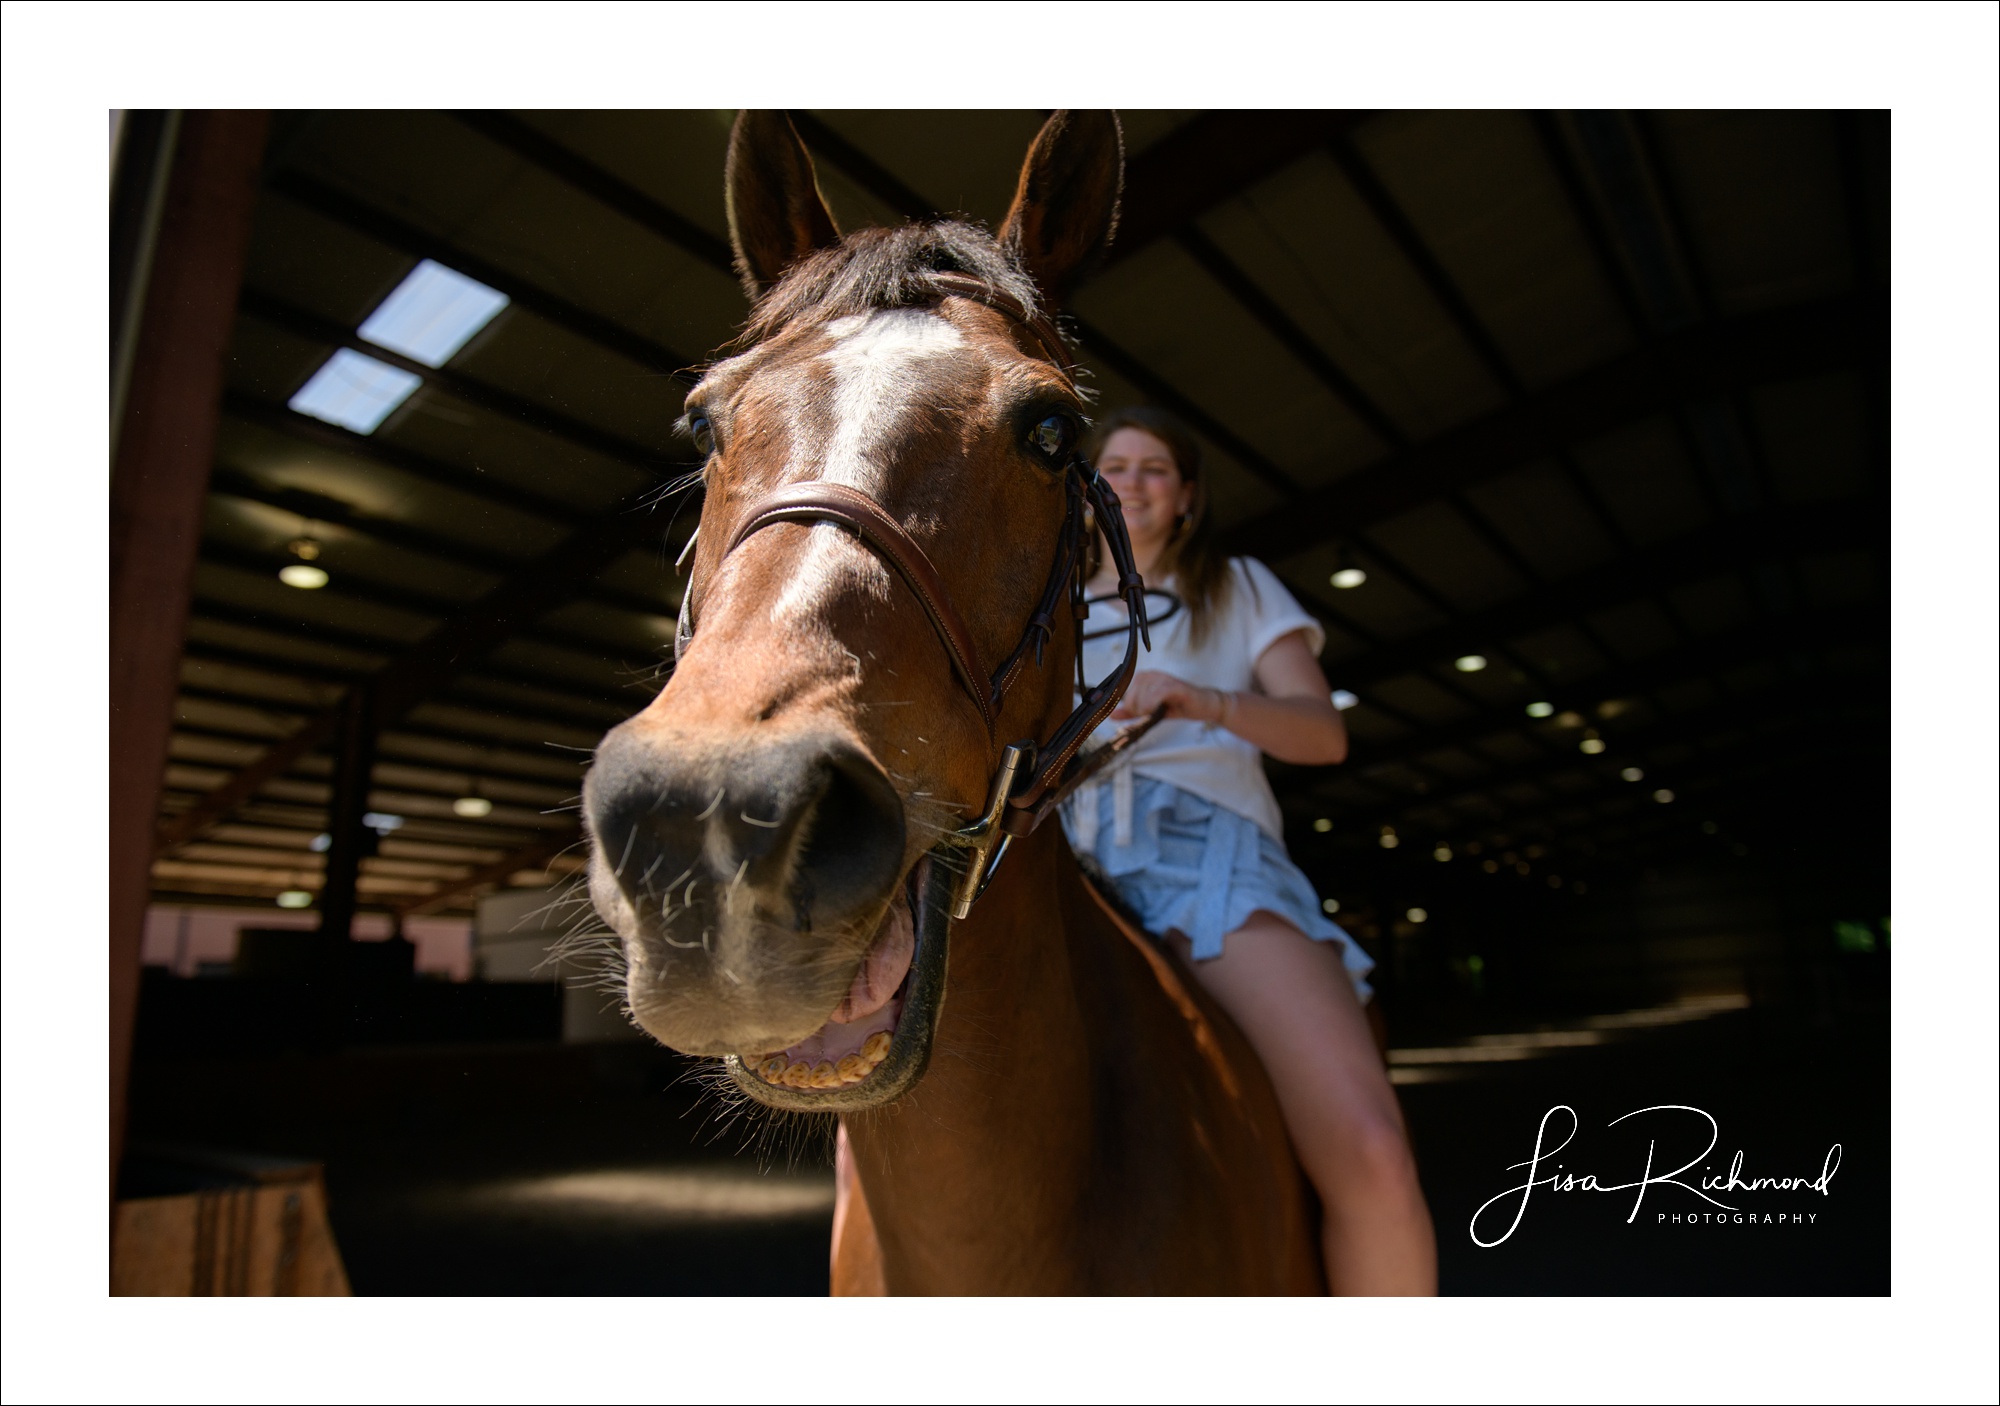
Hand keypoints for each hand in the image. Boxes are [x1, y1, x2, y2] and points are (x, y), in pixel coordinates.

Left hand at [1112, 670, 1229, 724]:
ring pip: (1142, 694)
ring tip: (1156, 712)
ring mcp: (1164, 678)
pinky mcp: (1175, 686)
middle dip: (1136, 709)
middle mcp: (1152, 674)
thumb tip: (1111, 716)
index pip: (1123, 691)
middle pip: (1131, 693)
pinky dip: (1154, 704)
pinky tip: (1158, 710)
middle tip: (1149, 715)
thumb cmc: (1178, 706)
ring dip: (1145, 708)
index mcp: (1144, 678)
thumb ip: (1131, 713)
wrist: (1204, 706)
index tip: (1137, 714)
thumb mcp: (1151, 711)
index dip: (1127, 705)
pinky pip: (1157, 693)